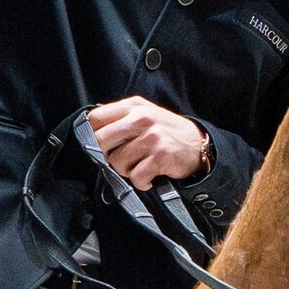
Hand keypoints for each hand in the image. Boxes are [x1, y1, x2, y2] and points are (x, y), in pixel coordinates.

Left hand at [87, 96, 211, 189]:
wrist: (198, 144)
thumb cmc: (166, 131)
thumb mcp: (144, 114)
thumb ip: (120, 118)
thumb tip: (91, 132)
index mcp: (133, 106)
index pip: (95, 118)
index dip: (91, 134)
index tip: (99, 144)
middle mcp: (141, 118)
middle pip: (100, 140)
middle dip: (106, 155)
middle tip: (118, 158)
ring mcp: (151, 137)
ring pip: (116, 162)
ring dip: (125, 171)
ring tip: (138, 166)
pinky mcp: (160, 156)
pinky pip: (135, 176)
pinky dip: (140, 182)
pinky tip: (148, 177)